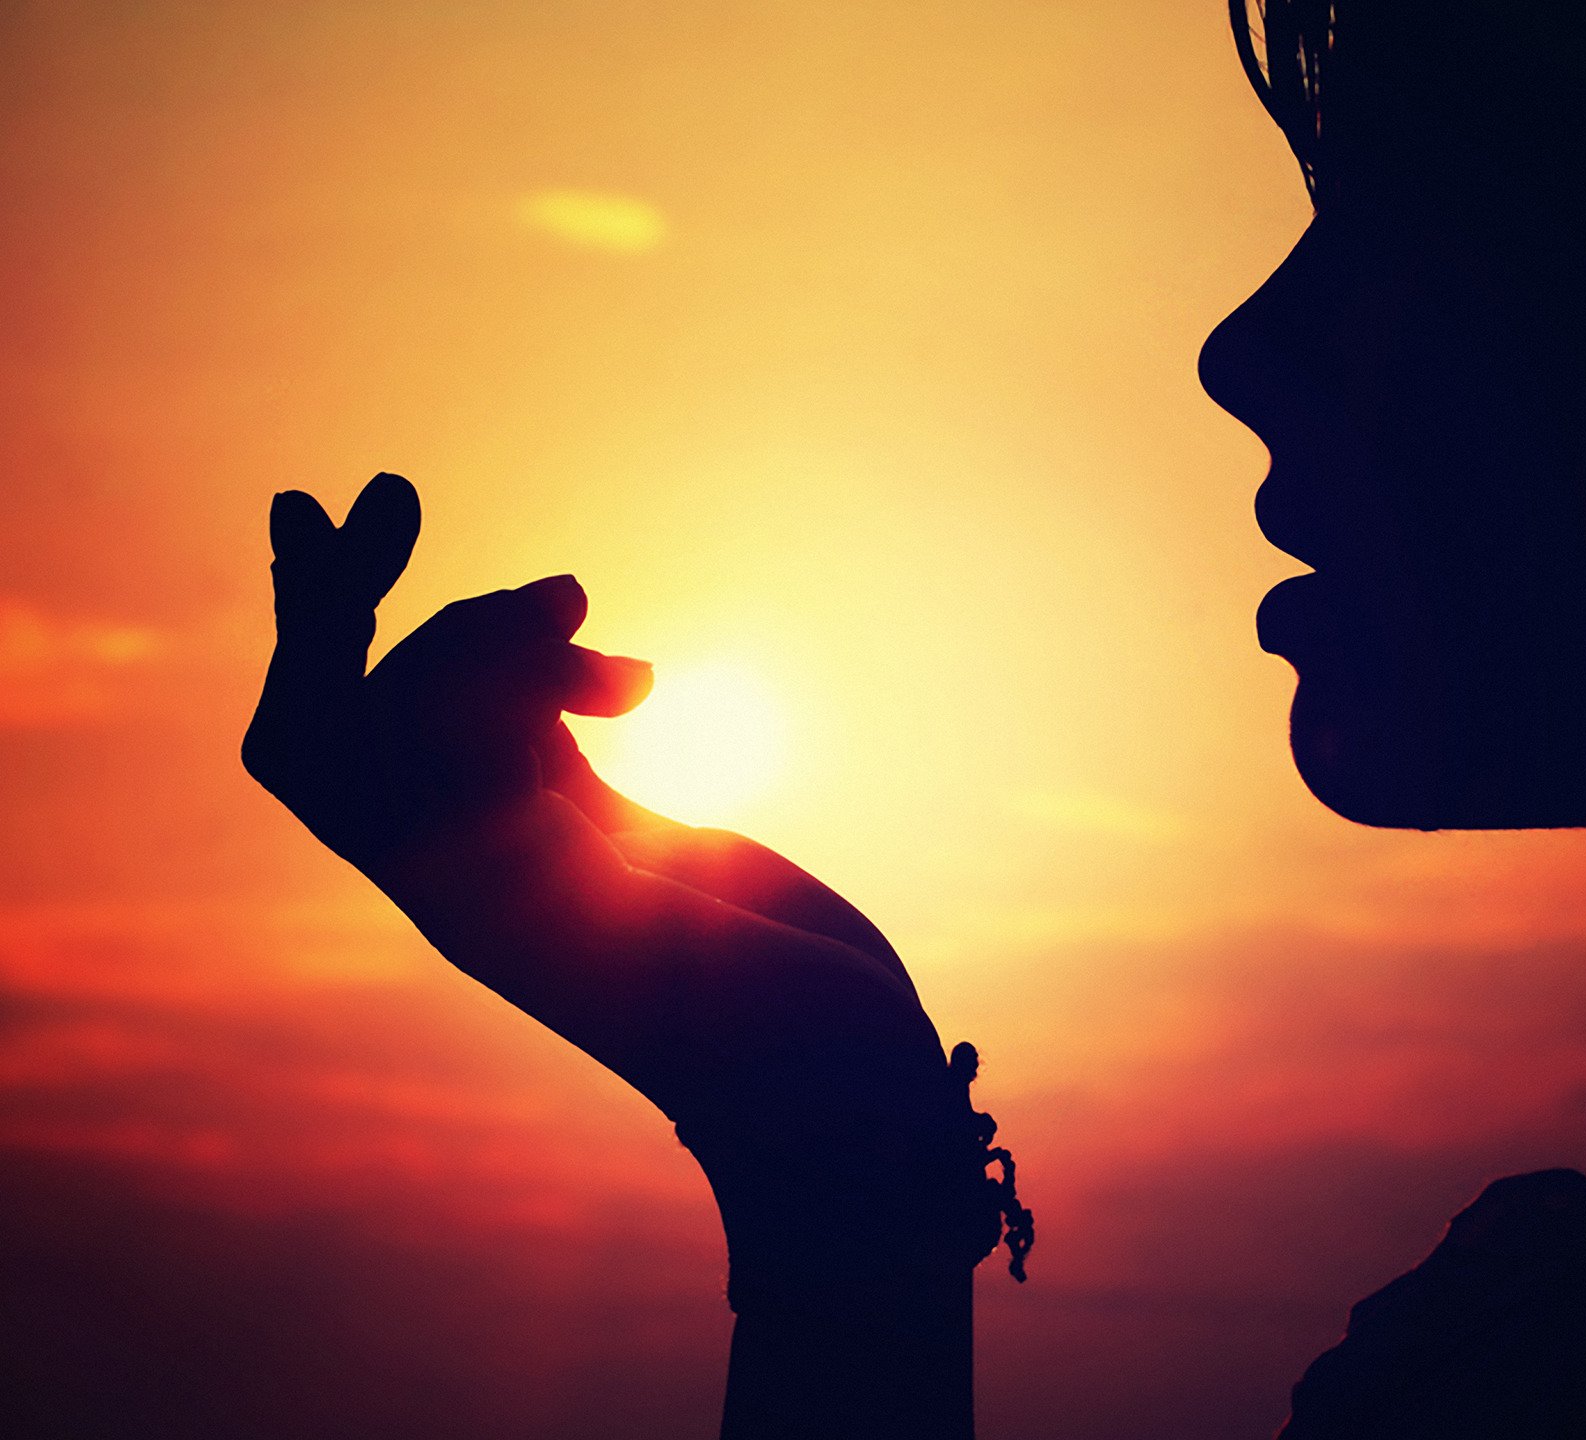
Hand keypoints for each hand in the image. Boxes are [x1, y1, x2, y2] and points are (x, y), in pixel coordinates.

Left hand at [243, 477, 985, 1291]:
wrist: (850, 1089)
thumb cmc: (770, 1043)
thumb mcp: (636, 940)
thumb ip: (538, 843)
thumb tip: (442, 725)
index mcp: (458, 896)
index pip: (313, 747)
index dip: (304, 636)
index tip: (333, 523)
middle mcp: (478, 866)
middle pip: (367, 703)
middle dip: (369, 597)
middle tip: (394, 491)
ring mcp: (544, 845)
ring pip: (462, 697)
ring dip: (503, 629)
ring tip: (584, 611)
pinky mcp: (608, 832)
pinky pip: (538, 722)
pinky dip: (565, 668)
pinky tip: (638, 681)